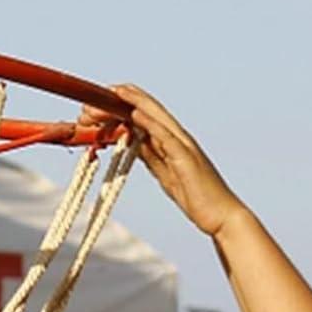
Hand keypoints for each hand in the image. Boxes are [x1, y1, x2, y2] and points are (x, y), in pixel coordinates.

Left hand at [79, 84, 245, 237]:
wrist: (222, 217)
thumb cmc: (197, 198)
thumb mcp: (165, 175)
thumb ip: (151, 157)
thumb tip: (134, 144)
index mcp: (171, 141)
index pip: (144, 115)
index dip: (121, 106)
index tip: (95, 105)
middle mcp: (178, 137)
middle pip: (146, 110)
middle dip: (119, 102)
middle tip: (90, 103)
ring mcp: (184, 145)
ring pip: (156, 116)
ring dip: (131, 104)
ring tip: (111, 94)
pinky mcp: (187, 157)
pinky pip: (166, 136)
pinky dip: (150, 123)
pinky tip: (135, 114)